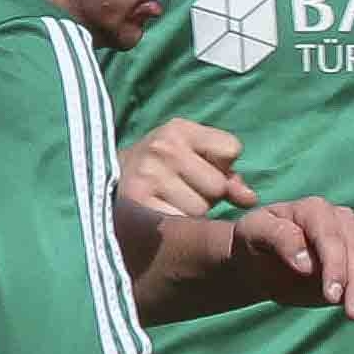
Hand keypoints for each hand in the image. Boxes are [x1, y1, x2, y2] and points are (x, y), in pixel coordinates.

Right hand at [113, 116, 252, 235]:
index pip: (231, 149)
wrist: (103, 181)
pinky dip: (176, 224)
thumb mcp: (191, 157)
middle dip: (207, 193)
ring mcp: (148, 175)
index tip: (201, 168)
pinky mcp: (138, 202)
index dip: (222, 166)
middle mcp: (163, 147)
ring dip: (191, 212)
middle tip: (181, 190)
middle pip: (218, 185)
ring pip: (200, 208)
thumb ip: (228, 175)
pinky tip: (161, 214)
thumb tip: (250, 199)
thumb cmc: (160, 170)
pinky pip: (180, 223)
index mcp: (179, 129)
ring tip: (168, 201)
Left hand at [224, 195, 353, 330]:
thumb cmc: (255, 242)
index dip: (335, 265)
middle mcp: (342, 222)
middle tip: (353, 317)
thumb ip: (278, 238)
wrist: (261, 261)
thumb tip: (306, 263)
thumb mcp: (254, 232)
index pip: (330, 236)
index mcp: (315, 210)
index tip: (331, 297)